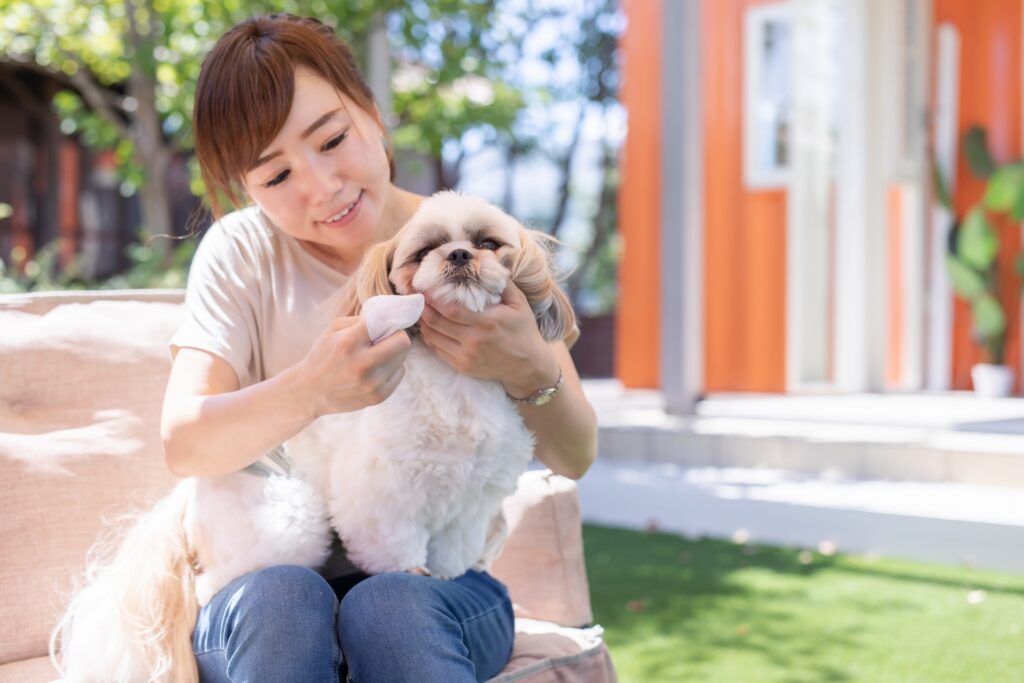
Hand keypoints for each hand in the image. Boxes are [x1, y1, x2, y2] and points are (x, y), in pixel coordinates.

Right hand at [296, 316, 411, 417]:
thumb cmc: (323, 356)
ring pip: (403, 358)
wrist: (311, 392)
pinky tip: (376, 369)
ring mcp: (372, 384)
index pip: (385, 322)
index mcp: (348, 343)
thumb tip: (389, 316)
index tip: (390, 319)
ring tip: (377, 354)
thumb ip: (360, 320)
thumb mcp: (332, 330)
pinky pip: (399, 373)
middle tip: (388, 337)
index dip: (389, 319)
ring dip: (394, 352)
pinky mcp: (378, 397)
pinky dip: (392, 368)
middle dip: (398, 336)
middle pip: (403, 342)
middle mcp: (362, 364)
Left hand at [418, 282, 559, 397]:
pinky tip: (429, 328)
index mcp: (487, 323)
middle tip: (416, 298)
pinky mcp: (463, 367)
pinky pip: (438, 351)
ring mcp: (467, 357)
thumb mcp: (519, 304)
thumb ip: (503, 283)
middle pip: (437, 324)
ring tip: (420, 311)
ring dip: (424, 324)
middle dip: (423, 310)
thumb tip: (487, 263)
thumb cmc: (524, 330)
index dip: (433, 300)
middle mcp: (474, 341)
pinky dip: (430, 338)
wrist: (528, 366)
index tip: (424, 289)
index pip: (451, 310)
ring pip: (434, 338)